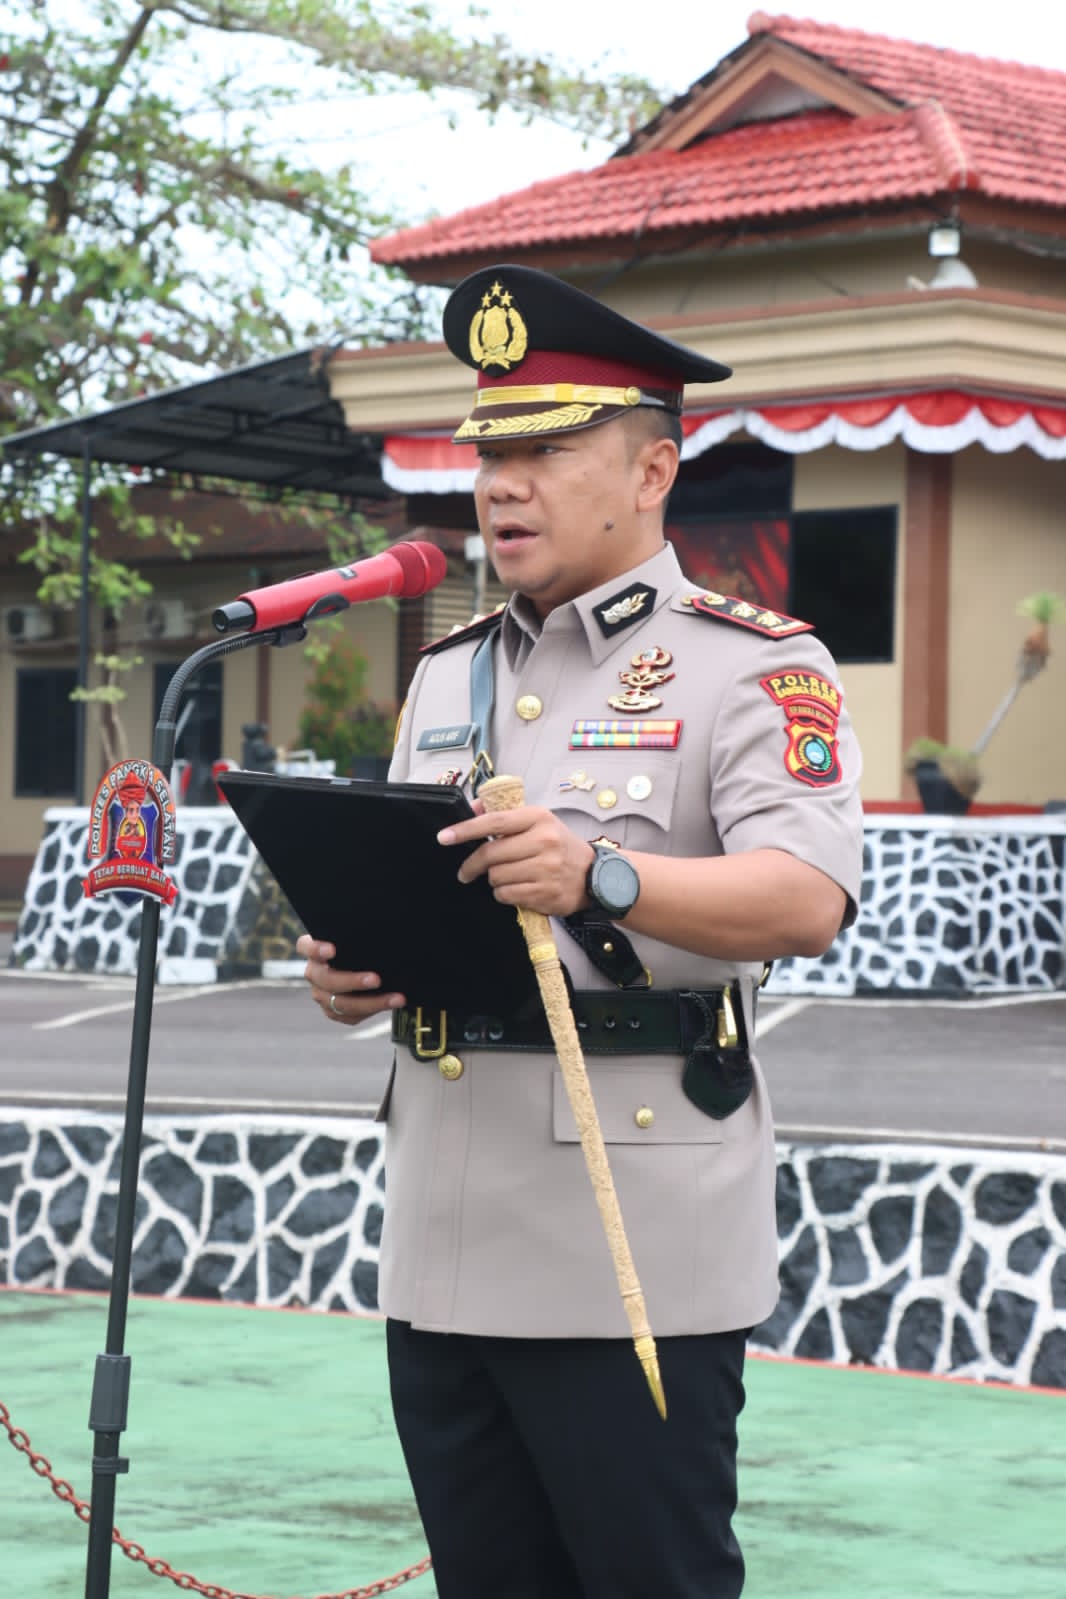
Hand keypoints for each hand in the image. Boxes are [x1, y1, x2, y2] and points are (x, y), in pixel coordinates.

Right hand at [297, 934, 405, 1026]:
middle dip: (353, 981)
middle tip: (376, 979)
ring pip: (340, 1003)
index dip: (316, 949)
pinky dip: (373, 1011)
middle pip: (326, 980)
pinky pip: (350, 1016)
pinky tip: (390, 1004)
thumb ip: (361, 939)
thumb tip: (385, 937)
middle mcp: (314, 973)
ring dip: (371, 1002)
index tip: (332, 950)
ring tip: (395, 998)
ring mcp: (321, 994)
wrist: (365, 967)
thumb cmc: (361, 949)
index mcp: (315, 951)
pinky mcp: (332, 1011)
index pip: (305, 947)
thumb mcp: (358, 941)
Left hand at [437, 803, 593, 917]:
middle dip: (473, 865)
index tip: (444, 837)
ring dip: (493, 880)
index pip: (494, 821)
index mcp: (539, 818)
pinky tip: (514, 889)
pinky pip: (507, 895)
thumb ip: (504, 815)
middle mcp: (544, 841)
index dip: (465, 830)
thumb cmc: (559, 846)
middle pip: (491, 854)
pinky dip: (503, 894)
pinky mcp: (546, 893)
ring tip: (505, 878)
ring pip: (497, 877)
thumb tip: (472, 808)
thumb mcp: (538, 822)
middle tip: (466, 872)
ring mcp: (546, 869)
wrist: (593, 875)